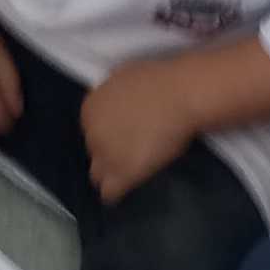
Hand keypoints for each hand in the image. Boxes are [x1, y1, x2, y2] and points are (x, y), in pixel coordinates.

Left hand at [79, 55, 201, 202]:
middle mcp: (92, 133)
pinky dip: (116, 193)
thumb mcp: (124, 76)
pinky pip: (109, 193)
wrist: (180, 96)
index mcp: (90, 109)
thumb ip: (113, 94)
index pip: (91, 131)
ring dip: (111, 173)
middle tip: (133, 150)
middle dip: (110, 152)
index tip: (126, 134)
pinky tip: (124, 191)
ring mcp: (106, 155)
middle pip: (94, 152)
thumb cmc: (159, 81)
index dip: (109, 134)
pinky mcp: (123, 173)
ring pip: (98, 175)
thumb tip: (116, 102)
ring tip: (130, 171)